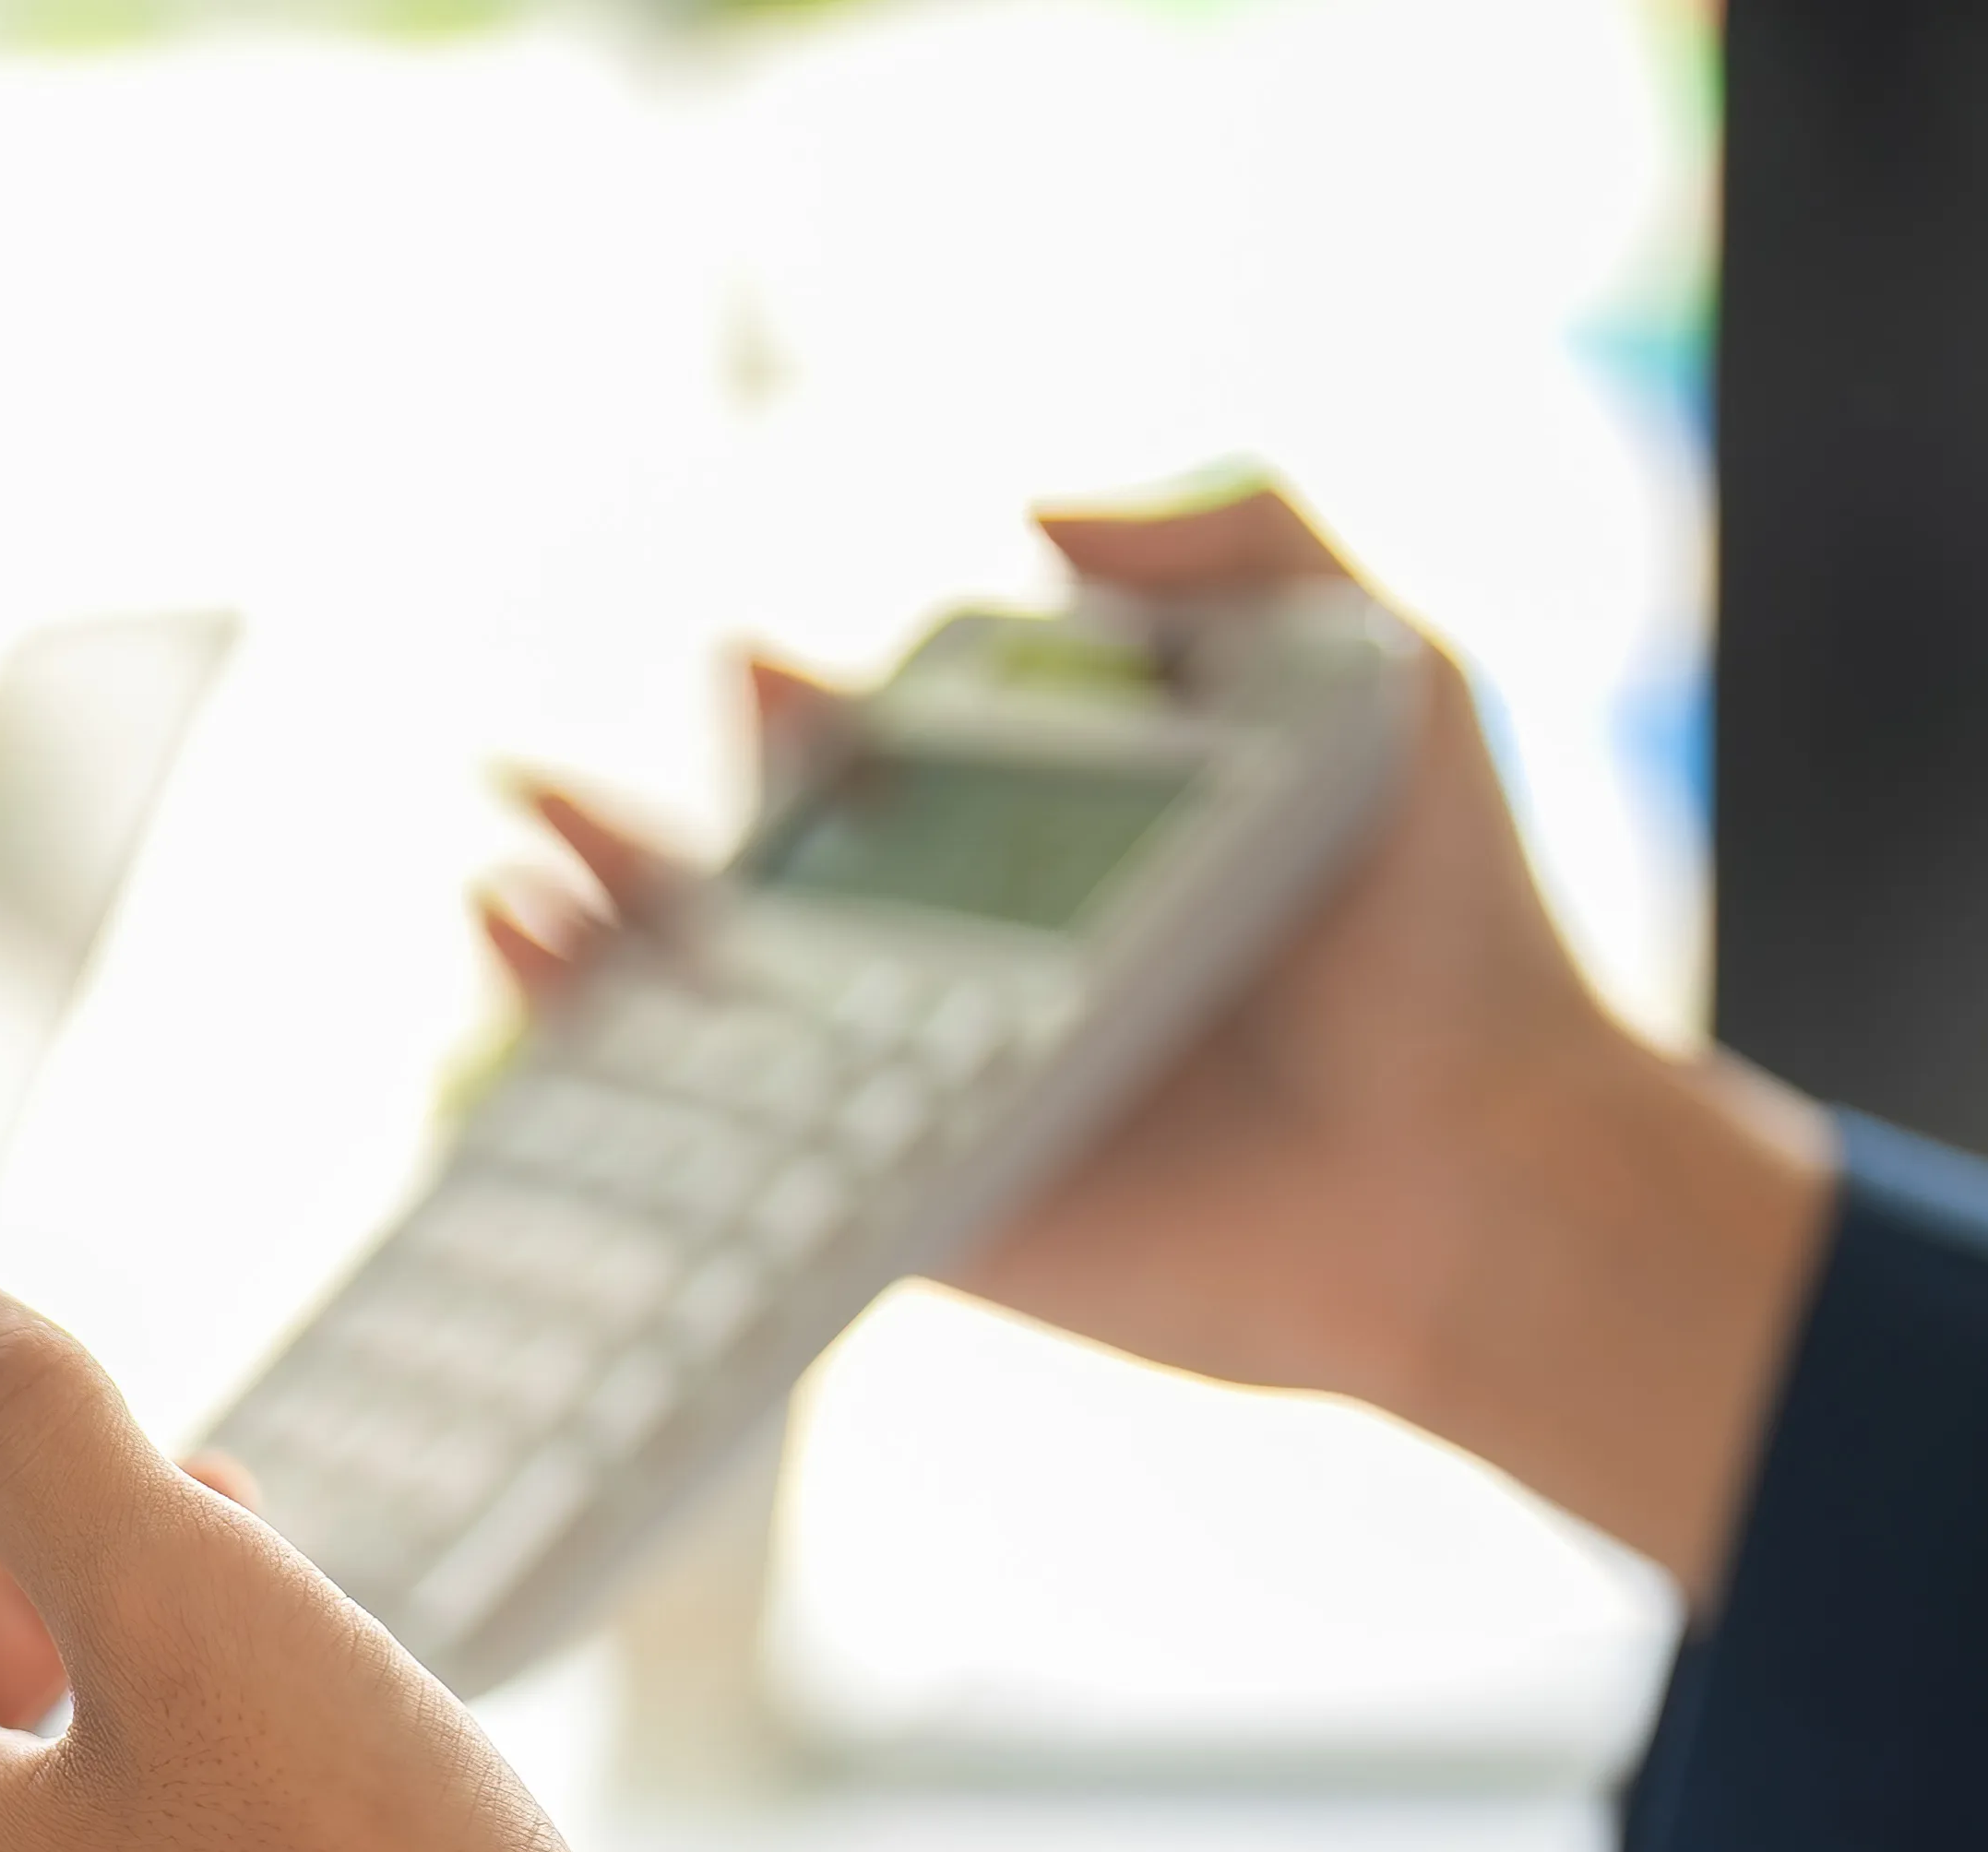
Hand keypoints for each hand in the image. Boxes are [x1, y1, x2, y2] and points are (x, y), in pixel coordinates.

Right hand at [484, 485, 1840, 1604]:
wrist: (1478, 1170)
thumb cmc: (1451, 930)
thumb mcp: (1384, 678)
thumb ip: (1239, 548)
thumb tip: (1034, 506)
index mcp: (1038, 826)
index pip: (866, 753)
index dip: (785, 712)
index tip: (753, 675)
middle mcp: (959, 951)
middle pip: (744, 875)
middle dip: (621, 825)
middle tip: (528, 781)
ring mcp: (922, 1086)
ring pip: (708, 1009)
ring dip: (589, 946)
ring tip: (510, 881)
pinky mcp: (912, 1210)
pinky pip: (743, 1161)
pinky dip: (635, 1103)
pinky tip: (573, 1029)